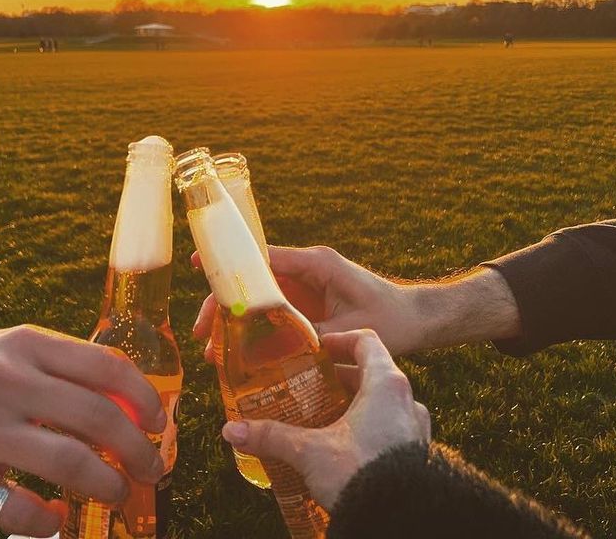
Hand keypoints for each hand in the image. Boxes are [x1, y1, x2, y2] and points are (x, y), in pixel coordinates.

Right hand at [0, 325, 166, 537]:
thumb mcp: (0, 352)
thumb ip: (55, 367)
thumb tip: (126, 396)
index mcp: (21, 345)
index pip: (105, 366)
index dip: (144, 397)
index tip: (159, 422)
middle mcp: (2, 381)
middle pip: (97, 417)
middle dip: (138, 449)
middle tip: (154, 469)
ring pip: (69, 464)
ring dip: (107, 486)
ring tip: (119, 495)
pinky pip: (22, 510)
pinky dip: (51, 521)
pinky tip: (57, 519)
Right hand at [193, 245, 427, 356]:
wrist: (417, 320)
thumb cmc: (392, 318)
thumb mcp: (351, 329)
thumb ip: (313, 337)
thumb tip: (275, 355)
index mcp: (316, 264)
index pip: (262, 258)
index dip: (229, 264)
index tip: (199, 265)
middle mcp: (306, 271)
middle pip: (252, 283)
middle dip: (223, 307)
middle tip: (201, 335)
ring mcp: (305, 288)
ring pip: (257, 301)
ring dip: (235, 325)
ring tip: (214, 355)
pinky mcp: (307, 306)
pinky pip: (272, 315)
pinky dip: (254, 333)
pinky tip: (238, 358)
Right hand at [220, 329, 430, 509]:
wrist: (398, 519)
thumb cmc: (362, 474)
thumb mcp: (310, 452)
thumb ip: (273, 437)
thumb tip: (233, 430)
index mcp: (387, 384)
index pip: (366, 341)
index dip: (339, 341)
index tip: (317, 349)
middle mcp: (407, 400)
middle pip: (371, 374)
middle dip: (339, 379)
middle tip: (309, 387)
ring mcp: (416, 429)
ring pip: (382, 404)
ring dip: (355, 405)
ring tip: (323, 418)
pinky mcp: (417, 455)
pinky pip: (391, 429)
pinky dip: (368, 429)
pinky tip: (343, 448)